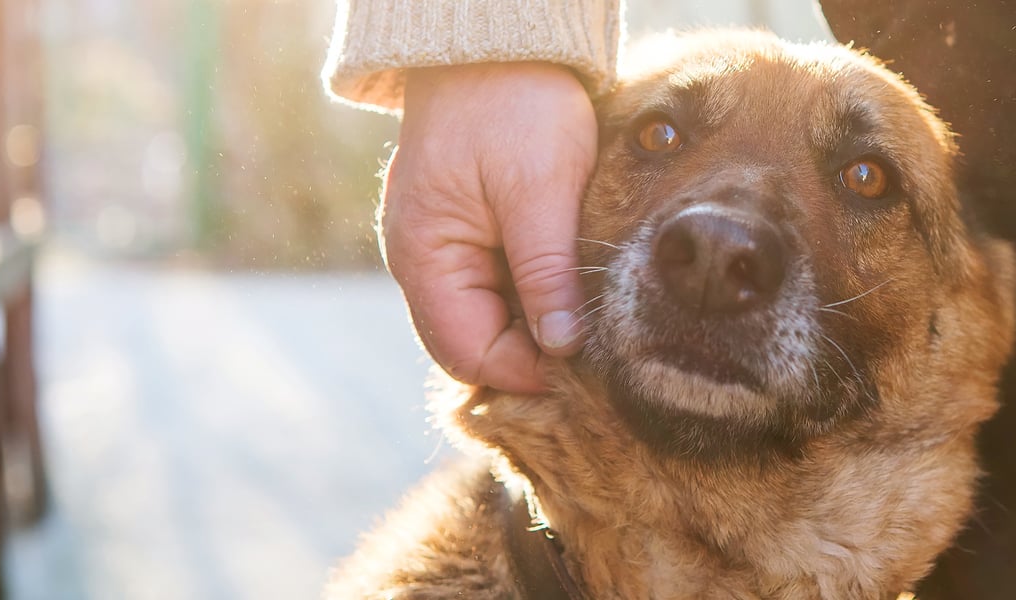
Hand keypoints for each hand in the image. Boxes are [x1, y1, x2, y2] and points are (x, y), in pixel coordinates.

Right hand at [380, 62, 595, 392]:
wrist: (497, 42)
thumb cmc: (514, 105)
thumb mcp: (538, 190)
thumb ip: (546, 272)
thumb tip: (562, 349)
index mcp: (423, 257)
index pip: (467, 353)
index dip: (526, 372)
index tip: (585, 368)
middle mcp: (421, 262)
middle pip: (474, 344)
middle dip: (531, 355)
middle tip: (594, 351)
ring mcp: (441, 247)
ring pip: (488, 318)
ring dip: (534, 325)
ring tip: (588, 319)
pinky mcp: (465, 232)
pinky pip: (495, 286)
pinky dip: (532, 295)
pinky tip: (571, 287)